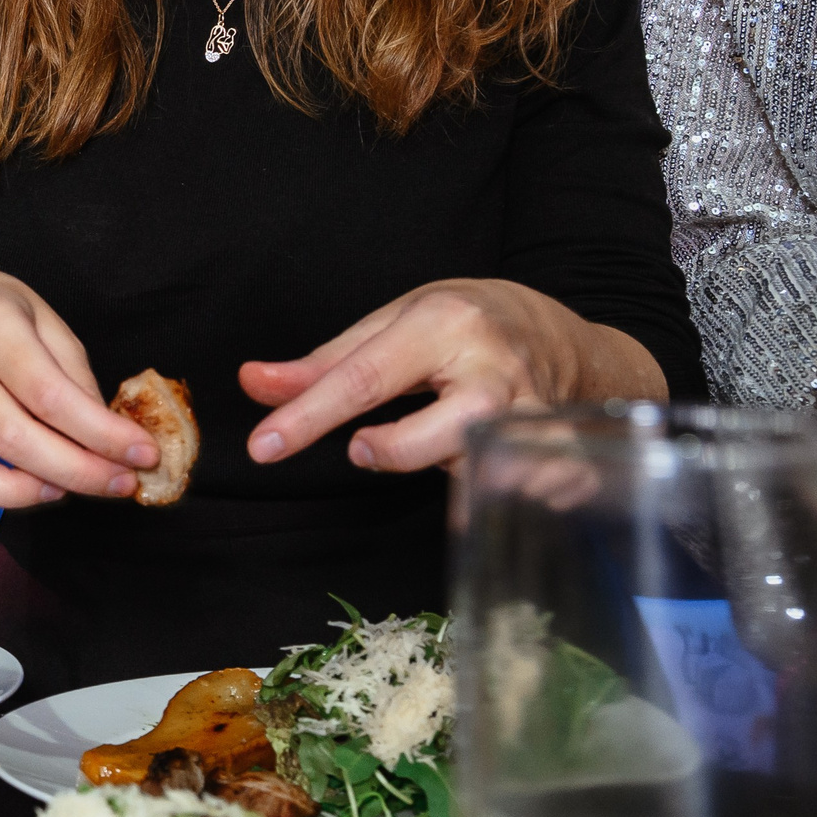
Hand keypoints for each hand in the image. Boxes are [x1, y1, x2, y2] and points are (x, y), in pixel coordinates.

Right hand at [0, 267, 157, 509]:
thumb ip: (75, 376)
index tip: (142, 456)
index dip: (103, 435)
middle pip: (11, 436)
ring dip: (13, 492)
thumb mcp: (46, 321)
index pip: (51, 395)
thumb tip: (107, 436)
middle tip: (117, 483)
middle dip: (76, 471)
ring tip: (54, 490)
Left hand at [240, 277, 662, 472]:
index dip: (307, 417)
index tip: (263, 447)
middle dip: (393, 451)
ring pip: (473, 467)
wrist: (563, 335)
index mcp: (446, 325)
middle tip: (365, 446)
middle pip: (438, 435)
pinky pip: (508, 492)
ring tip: (445, 430)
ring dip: (441, 461)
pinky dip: (483, 485)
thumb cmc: (464, 324)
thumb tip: (254, 384)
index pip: (364, 379)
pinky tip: (486, 461)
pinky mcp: (562, 455)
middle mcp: (497, 370)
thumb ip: (323, 363)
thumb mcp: (392, 324)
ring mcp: (537, 414)